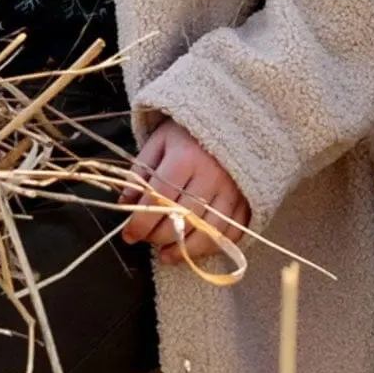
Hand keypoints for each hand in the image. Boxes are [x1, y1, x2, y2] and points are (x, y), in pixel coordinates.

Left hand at [119, 119, 249, 265]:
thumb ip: (140, 172)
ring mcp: (233, 190)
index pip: (158, 199)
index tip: (128, 235)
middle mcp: (211, 176)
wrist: (232, 117)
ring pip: (208, 231)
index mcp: (185, 158)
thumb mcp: (158, 142)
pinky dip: (214, 245)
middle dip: (159, 237)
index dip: (140, 223)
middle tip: (146, 241)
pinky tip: (196, 249)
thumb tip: (125, 203)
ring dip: (185, 249)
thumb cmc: (188, 131)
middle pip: (182, 219)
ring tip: (167, 256)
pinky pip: (233, 231)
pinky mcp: (248, 199)